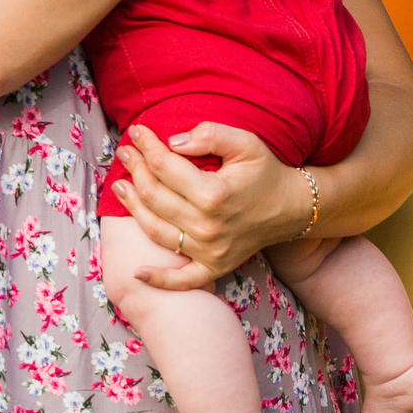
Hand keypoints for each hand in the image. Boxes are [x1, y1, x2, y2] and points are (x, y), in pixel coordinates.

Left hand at [110, 122, 309, 290]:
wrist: (292, 207)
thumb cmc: (266, 172)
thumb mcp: (246, 143)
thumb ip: (210, 135)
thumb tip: (173, 142)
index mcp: (214, 193)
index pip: (165, 167)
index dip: (146, 147)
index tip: (135, 133)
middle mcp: (208, 225)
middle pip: (154, 196)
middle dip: (134, 170)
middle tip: (124, 153)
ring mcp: (209, 250)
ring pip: (156, 230)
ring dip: (132, 209)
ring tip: (120, 187)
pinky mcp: (214, 266)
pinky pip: (183, 279)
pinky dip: (160, 279)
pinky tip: (138, 273)